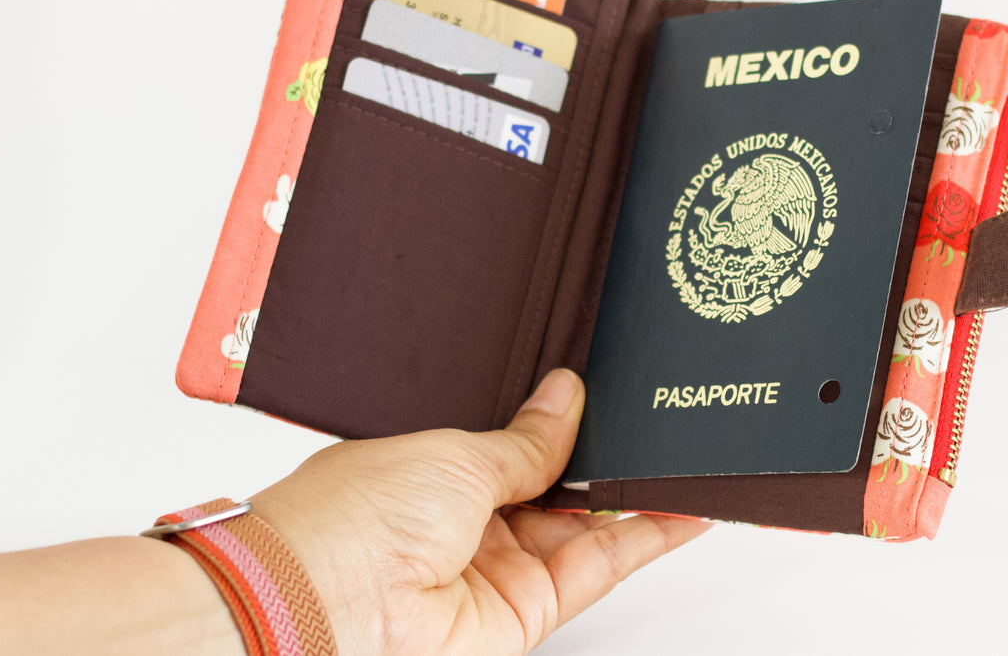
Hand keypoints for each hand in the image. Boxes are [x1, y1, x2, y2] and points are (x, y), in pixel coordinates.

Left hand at [251, 369, 710, 655]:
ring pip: (587, 530)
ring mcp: (499, 568)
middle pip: (559, 488)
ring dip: (635, 498)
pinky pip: (598, 570)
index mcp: (438, 471)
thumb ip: (528, 439)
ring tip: (684, 458)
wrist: (324, 601)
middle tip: (657, 425)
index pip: (521, 446)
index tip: (614, 399)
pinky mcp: (526, 611)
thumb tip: (567, 395)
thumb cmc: (355, 518)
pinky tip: (679, 509)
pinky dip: (644, 541)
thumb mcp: (457, 453)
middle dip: (606, 459)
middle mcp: (469, 523)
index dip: (568, 427)